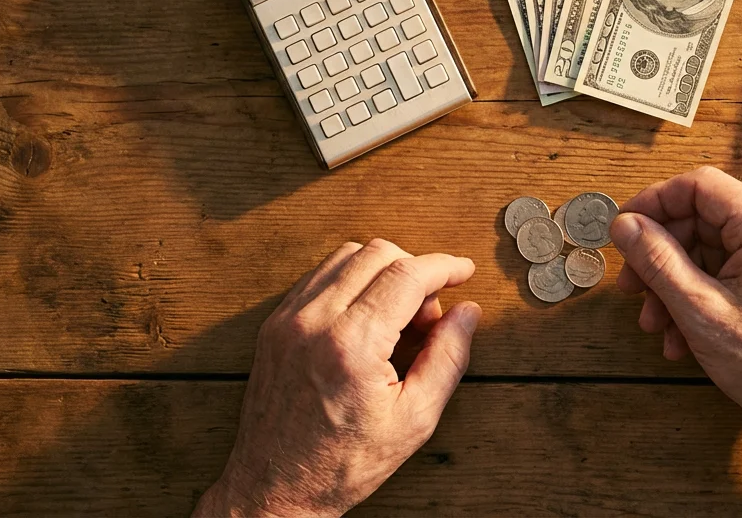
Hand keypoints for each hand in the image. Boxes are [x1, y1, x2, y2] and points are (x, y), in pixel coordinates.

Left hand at [194, 240, 480, 517]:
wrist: (275, 488)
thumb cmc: (342, 463)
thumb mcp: (414, 419)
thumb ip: (448, 358)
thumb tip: (467, 313)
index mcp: (350, 345)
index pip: (407, 275)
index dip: (444, 267)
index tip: (464, 271)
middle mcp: (313, 322)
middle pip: (378, 254)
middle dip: (416, 272)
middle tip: (428, 317)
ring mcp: (287, 320)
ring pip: (347, 256)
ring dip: (383, 273)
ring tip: (396, 321)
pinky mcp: (274, 324)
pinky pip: (320, 276)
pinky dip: (352, 282)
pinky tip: (367, 319)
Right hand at [612, 166, 741, 428]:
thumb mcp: (698, 309)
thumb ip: (657, 260)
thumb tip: (627, 226)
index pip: (701, 186)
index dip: (655, 203)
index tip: (626, 225)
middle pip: (702, 219)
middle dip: (661, 256)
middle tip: (634, 285)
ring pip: (709, 247)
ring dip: (675, 282)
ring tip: (658, 320)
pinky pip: (725, 266)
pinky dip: (697, 291)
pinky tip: (680, 329)